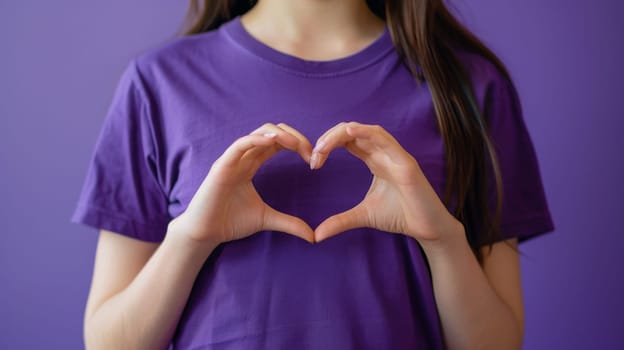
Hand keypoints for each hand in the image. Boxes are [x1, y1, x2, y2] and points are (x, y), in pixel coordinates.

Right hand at [168, 123, 314, 245]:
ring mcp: (232, 159)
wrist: (205, 233)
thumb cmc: (230, 222)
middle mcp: (242, 158)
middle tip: (310, 151)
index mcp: (251, 164)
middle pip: (271, 132)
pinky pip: (240, 145)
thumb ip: (290, 224)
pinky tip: (273, 141)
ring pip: (257, 133)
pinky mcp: (222, 166)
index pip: (277, 143)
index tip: (313, 158)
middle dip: (293, 137)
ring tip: (296, 144)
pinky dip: (257, 139)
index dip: (297, 144)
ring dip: (279, 135)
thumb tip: (313, 237)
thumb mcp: (267, 220)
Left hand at [311, 122, 463, 244]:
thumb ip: (340, 222)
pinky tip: (349, 132)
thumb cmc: (400, 216)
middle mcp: (384, 153)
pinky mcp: (406, 163)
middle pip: (353, 131)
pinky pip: (385, 140)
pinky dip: (366, 132)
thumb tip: (316, 236)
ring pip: (366, 131)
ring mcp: (396, 155)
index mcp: (375, 159)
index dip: (327, 144)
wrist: (428, 229)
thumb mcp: (363, 216)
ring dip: (341, 134)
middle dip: (329, 137)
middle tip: (313, 153)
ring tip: (323, 145)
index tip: (313, 161)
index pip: (348, 140)